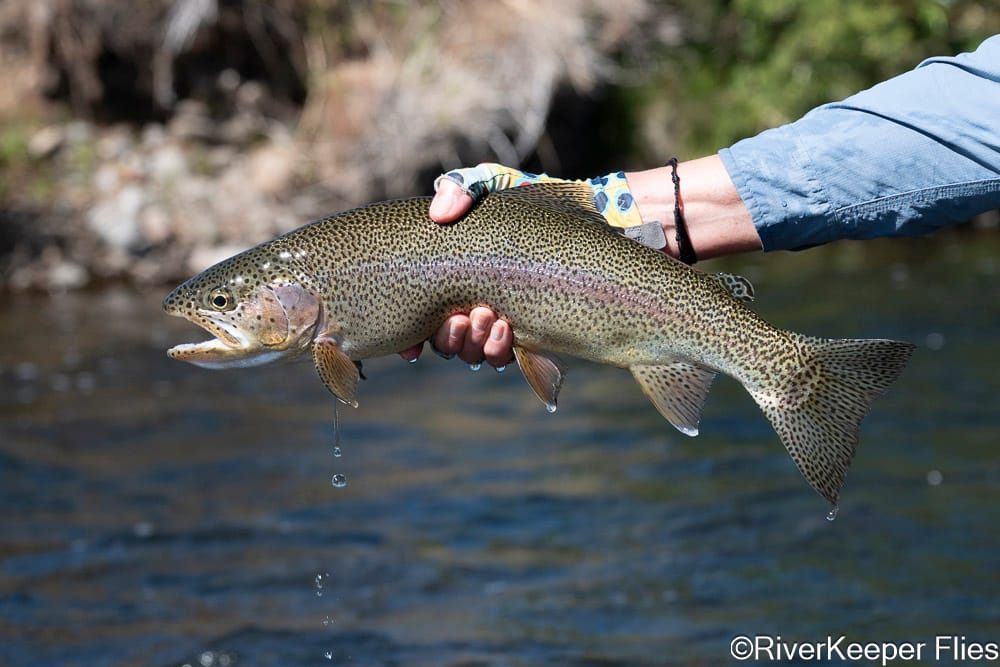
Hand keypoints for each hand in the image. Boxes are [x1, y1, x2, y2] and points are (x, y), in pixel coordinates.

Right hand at [400, 162, 644, 365]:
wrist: (606, 223)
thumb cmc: (547, 202)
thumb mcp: (501, 185)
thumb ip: (466, 186)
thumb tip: (439, 211)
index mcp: (456, 274)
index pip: (420, 312)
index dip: (408, 334)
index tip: (406, 344)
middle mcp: (475, 299)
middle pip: (443, 339)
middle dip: (446, 335)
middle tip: (465, 315)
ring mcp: (505, 317)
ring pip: (472, 352)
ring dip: (473, 344)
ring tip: (490, 317)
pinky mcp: (535, 331)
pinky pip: (507, 357)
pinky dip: (500, 349)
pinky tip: (509, 328)